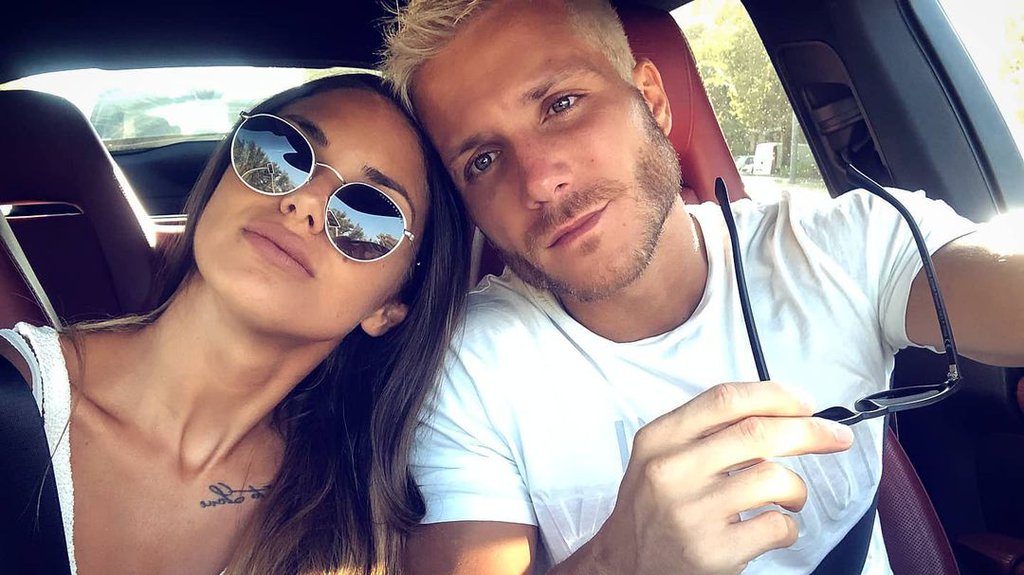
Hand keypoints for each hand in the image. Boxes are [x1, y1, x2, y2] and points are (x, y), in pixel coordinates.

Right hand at [563, 382, 853, 574]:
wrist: (624, 565)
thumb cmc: (651, 511)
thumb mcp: (658, 457)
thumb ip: (703, 431)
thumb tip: (777, 413)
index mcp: (659, 439)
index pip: (725, 400)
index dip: (775, 396)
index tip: (804, 404)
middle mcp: (672, 471)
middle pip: (758, 432)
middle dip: (810, 432)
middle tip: (834, 437)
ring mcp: (692, 512)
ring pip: (773, 478)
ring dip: (797, 488)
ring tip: (790, 498)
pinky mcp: (713, 550)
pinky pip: (776, 526)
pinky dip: (788, 526)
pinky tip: (773, 527)